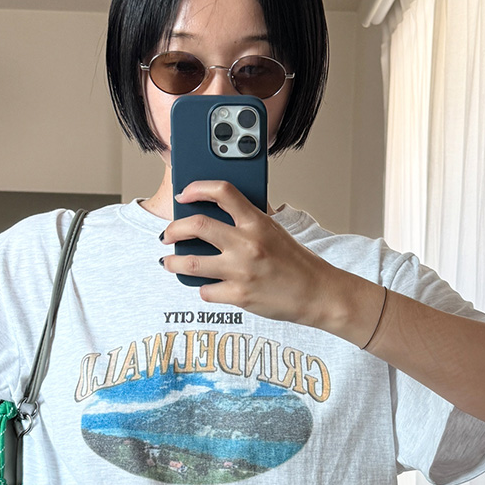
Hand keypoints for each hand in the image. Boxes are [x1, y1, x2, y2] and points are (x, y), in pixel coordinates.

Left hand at [160, 180, 360, 332]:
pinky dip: (203, 289)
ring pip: (190, 263)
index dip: (197, 188)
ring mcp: (241, 271)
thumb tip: (215, 217)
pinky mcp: (239, 296)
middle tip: (167, 235)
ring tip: (169, 263)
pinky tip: (208, 287)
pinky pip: (206, 291)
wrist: (317, 293)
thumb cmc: (296, 263)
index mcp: (257, 222)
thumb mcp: (275, 231)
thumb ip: (248, 223)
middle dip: (173, 230)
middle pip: (196, 226)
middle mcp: (247, 243)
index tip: (184, 194)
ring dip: (173, 263)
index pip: (222, 192)